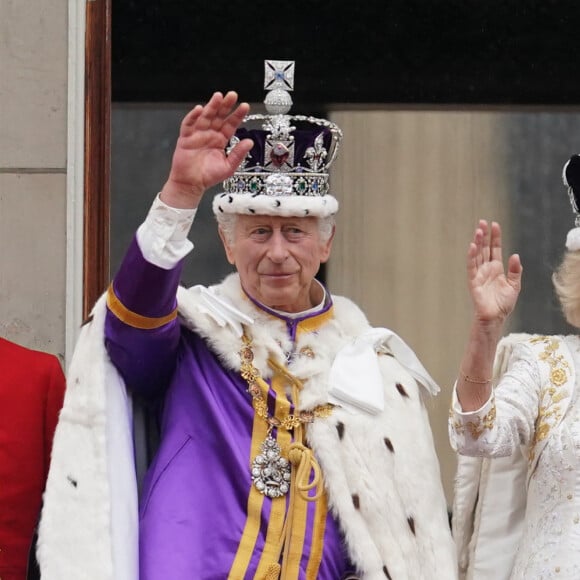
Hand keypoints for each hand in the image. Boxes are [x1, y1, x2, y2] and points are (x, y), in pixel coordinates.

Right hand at [160, 91, 253, 207]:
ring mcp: (198, 134)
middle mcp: (210, 134)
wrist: (191, 184)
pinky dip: (193, 117)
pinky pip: (189, 124)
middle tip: (232, 95)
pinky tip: (199, 109)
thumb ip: (238, 154)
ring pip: (205, 117)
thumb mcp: (228, 167)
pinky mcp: (186, 138)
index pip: (231, 124)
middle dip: (225, 105)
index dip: (237, 115)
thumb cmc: (208, 176)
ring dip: (211, 106)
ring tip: (218, 97)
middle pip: (219, 116)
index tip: (245, 106)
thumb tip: (249, 143)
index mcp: (221, 140)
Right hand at [467, 220, 522, 324]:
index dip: (495, 237)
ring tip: (478, 231)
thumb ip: (515, 270)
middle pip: (484, 248)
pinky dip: (471, 256)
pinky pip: (471, 266)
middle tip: (482, 222)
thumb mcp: (514, 285)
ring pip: (477, 254)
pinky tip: (472, 246)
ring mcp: (478, 274)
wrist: (495, 317)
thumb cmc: (503, 303)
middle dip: (483, 235)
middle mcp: (486, 269)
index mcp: (496, 268)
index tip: (495, 224)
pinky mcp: (473, 281)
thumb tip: (515, 255)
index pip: (494, 249)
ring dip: (477, 243)